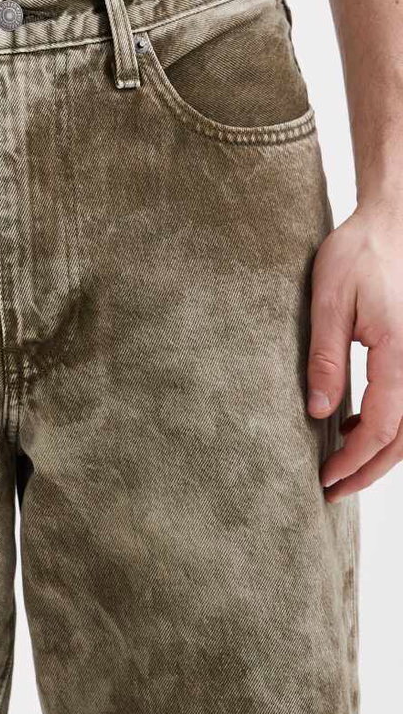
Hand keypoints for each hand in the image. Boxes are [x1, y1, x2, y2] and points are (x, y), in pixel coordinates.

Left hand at [308, 204, 402, 500]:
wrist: (391, 223)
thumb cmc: (357, 254)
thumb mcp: (328, 302)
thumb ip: (326, 359)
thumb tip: (319, 413)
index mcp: (401, 352)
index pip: (382, 426)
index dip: (354, 459)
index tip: (325, 478)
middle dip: (369, 469)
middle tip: (333, 489)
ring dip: (381, 451)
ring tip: (341, 462)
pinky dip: (390, 425)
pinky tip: (357, 423)